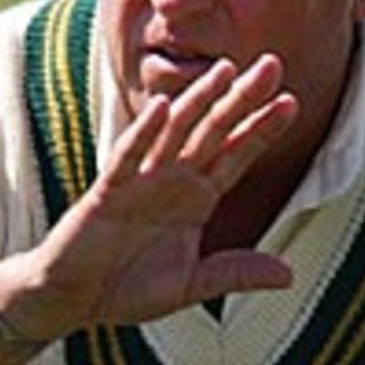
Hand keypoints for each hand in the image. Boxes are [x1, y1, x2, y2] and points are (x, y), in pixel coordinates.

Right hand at [0, 54, 297, 339]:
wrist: (73, 299)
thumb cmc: (127, 290)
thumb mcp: (191, 285)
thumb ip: (235, 273)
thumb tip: (288, 276)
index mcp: (196, 200)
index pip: (235, 156)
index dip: (262, 130)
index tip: (291, 103)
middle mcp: (172, 181)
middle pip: (213, 132)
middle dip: (242, 100)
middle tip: (273, 65)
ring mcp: (140, 181)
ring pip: (174, 132)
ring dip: (200, 101)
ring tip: (227, 70)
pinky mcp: (108, 191)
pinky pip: (128, 156)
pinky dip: (144, 132)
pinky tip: (164, 107)